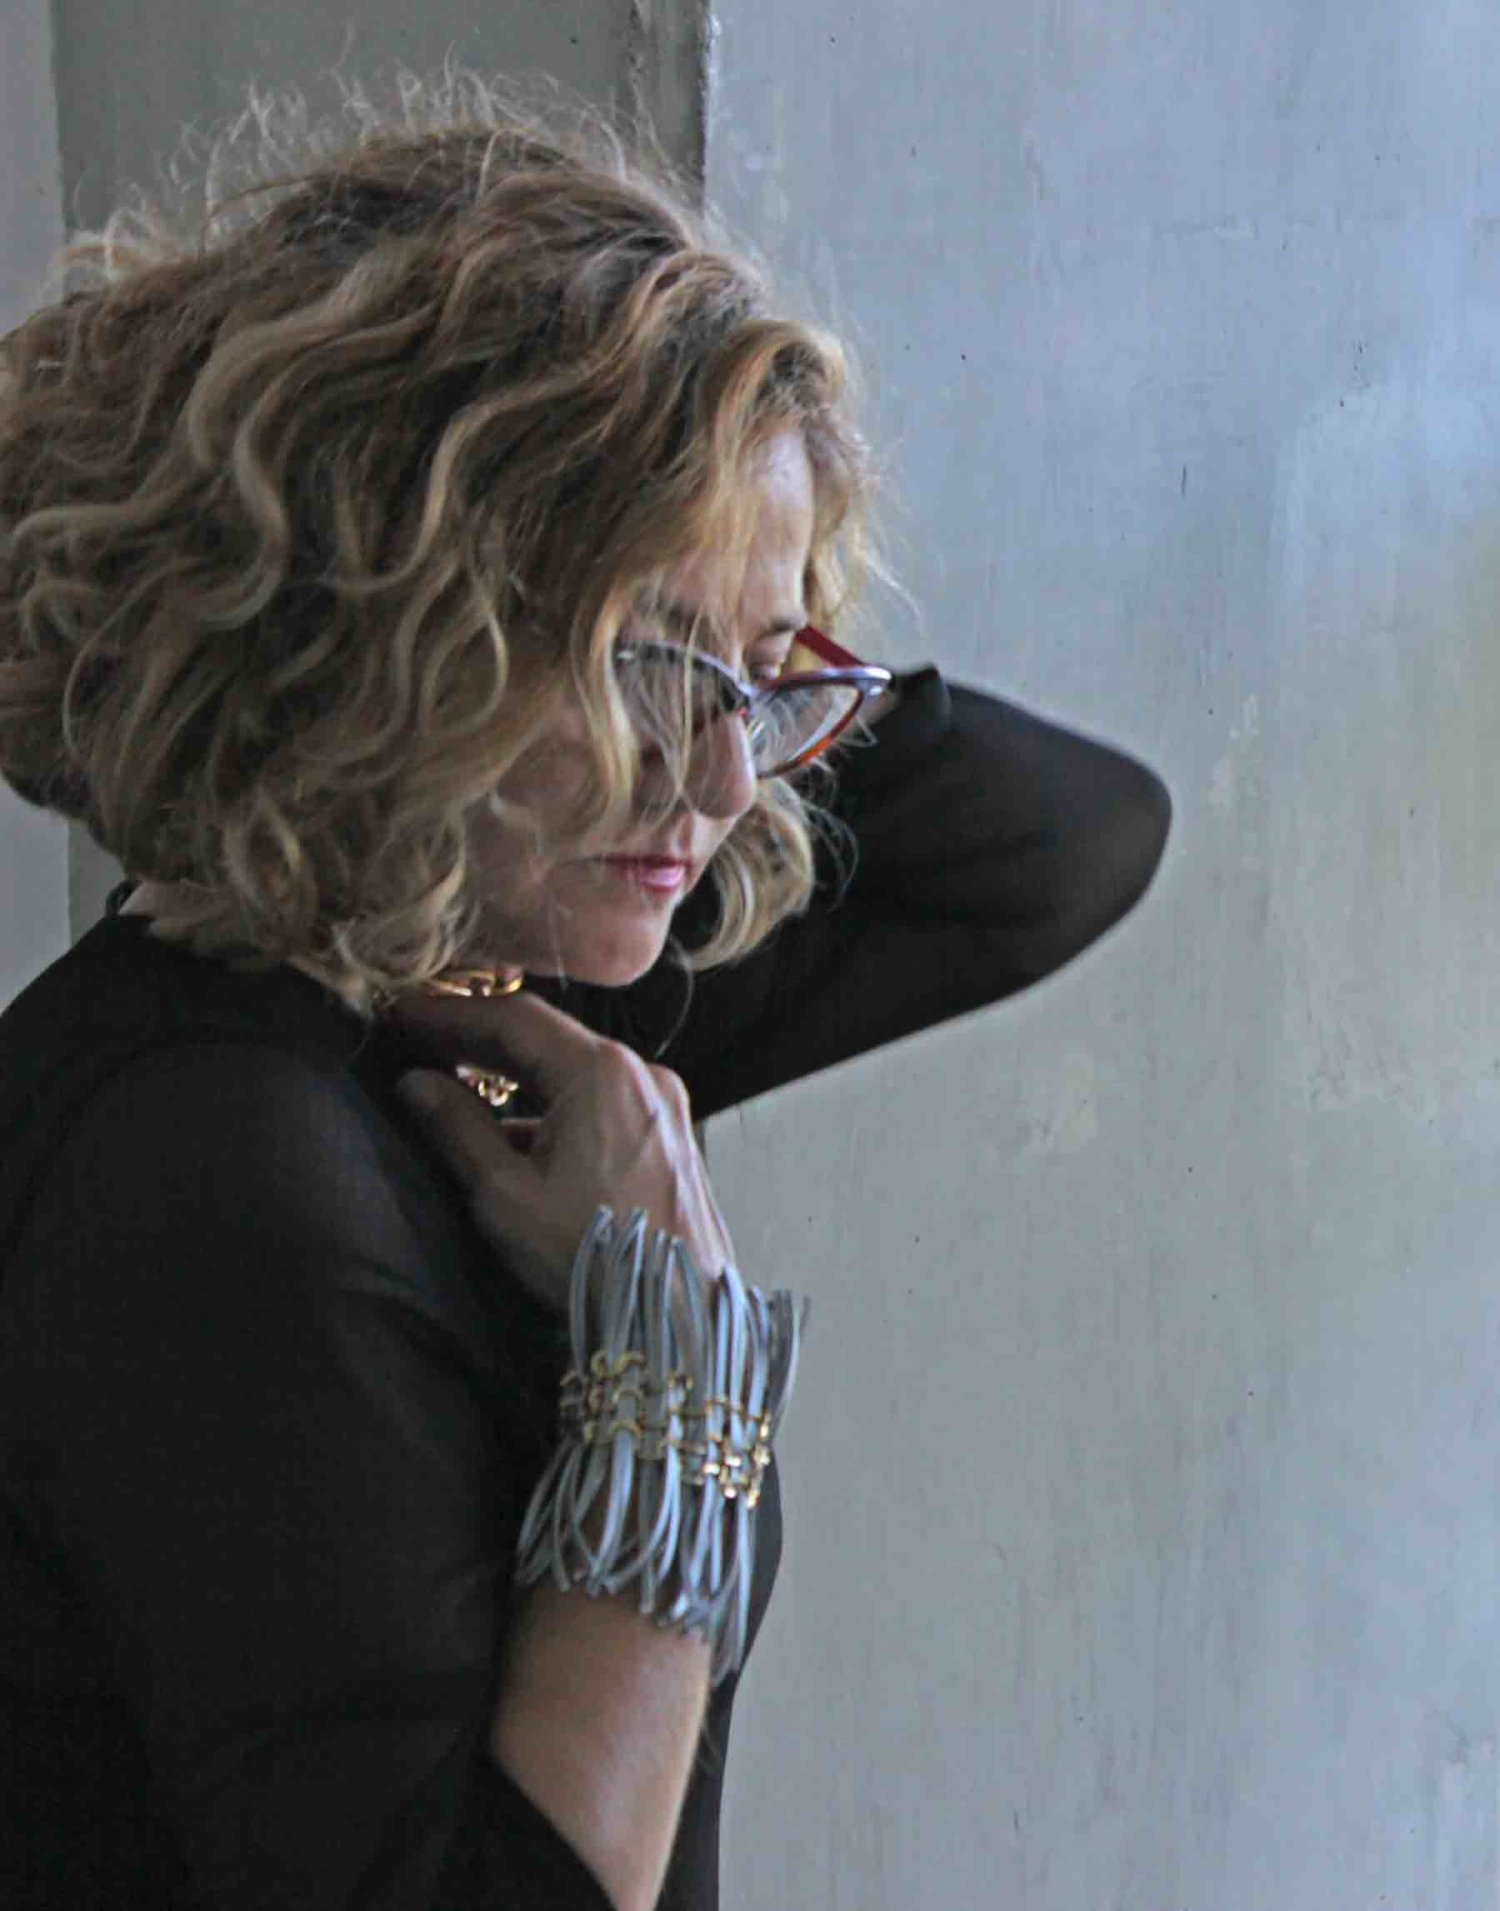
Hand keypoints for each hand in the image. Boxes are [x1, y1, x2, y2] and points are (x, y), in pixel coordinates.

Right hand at [389, 990, 733, 1313]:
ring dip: (514, 1075)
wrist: (680, 1315)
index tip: (402, 1016)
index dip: (449, 1013)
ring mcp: (660, 1104)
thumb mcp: (506, 1195)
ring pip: (572, 1070)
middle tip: (417, 1041)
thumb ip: (457, 1129)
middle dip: (478, 1039)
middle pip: (546, 1038)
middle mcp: (640, 1074)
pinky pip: (599, 1101)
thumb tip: (416, 1084)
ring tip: (454, 1082)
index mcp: (601, 1073)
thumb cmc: (593, 1257)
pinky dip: (551, 1106)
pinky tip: (510, 1134)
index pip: (513, 1017)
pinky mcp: (667, 1136)